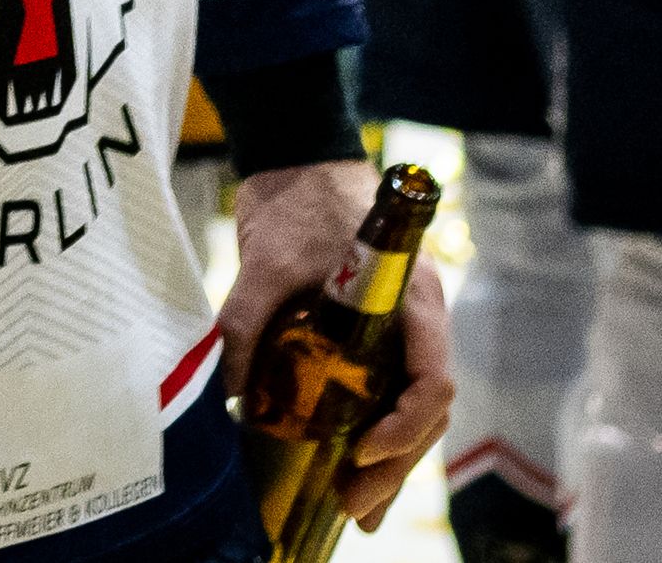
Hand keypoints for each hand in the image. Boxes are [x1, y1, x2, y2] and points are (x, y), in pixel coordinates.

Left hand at [218, 158, 456, 523]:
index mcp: (412, 298)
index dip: (405, 426)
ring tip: (352, 508)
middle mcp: (417, 321)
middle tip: (353, 507)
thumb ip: (247, 323)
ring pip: (406, 409)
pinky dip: (367, 433)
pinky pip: (381, 393)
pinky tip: (342, 468)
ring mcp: (398, 330)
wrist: (298, 154)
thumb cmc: (297, 200)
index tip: (364, 452)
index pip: (432, 379)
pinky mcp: (371, 336)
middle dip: (394, 464)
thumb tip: (229, 395)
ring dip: (385, 461)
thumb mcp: (267, 261)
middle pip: (424, 410)